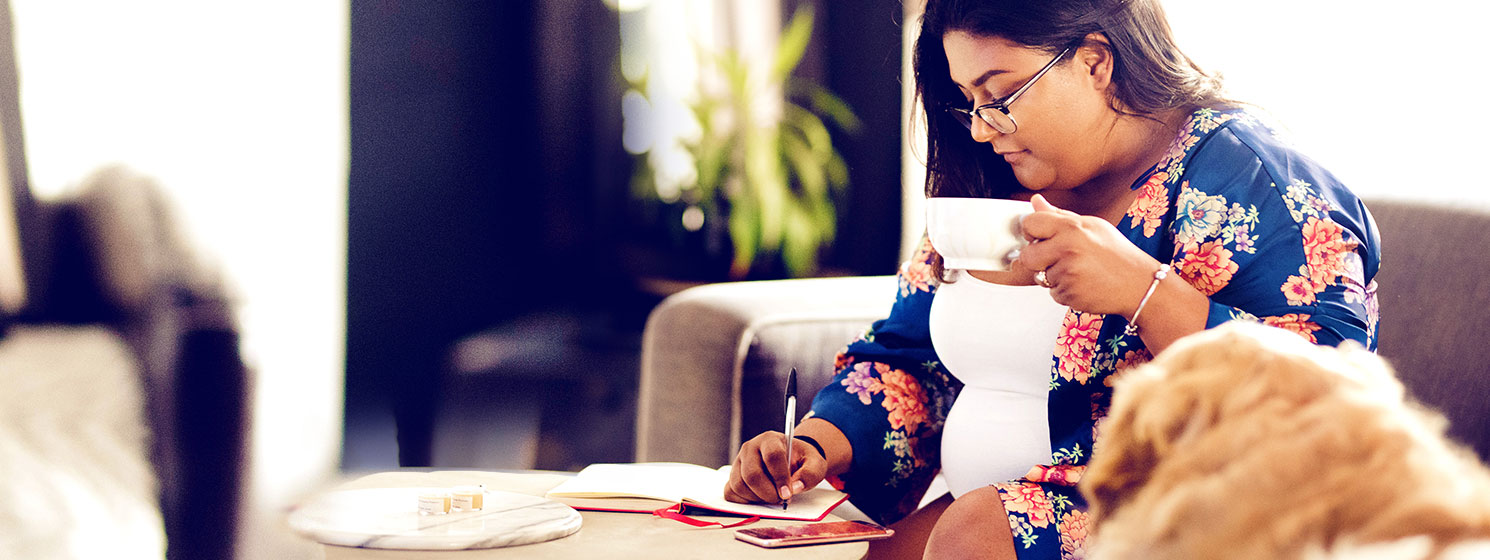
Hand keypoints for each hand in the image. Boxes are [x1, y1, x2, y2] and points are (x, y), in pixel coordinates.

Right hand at [724, 431, 827, 503]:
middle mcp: (750, 448)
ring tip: (772, 496)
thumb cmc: (801, 460)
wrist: (791, 459)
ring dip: (757, 498)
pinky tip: (759, 498)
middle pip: (752, 474)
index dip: (780, 477)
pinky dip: (744, 501)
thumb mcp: (814, 463)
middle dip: (768, 493)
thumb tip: (795, 488)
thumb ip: (810, 474)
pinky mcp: (732, 475)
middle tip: (781, 498)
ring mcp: (738, 462)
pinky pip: (731, 492)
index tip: (787, 494)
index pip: (772, 456)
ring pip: (739, 485)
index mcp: (770, 439)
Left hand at [1017, 194, 1159, 316]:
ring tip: (1078, 270)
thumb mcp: (1091, 225)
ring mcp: (1067, 273)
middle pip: (1027, 255)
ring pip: (1040, 276)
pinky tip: (1082, 283)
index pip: (1030, 224)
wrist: (1139, 284)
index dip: (1031, 231)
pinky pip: (1052, 292)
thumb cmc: (1116, 253)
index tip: (1039, 236)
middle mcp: (1067, 249)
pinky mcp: (1069, 294)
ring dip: (1053, 276)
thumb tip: (1035, 201)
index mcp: (1072, 227)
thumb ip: (1059, 215)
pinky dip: (1064, 290)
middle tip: (1056, 257)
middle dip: (1037, 258)